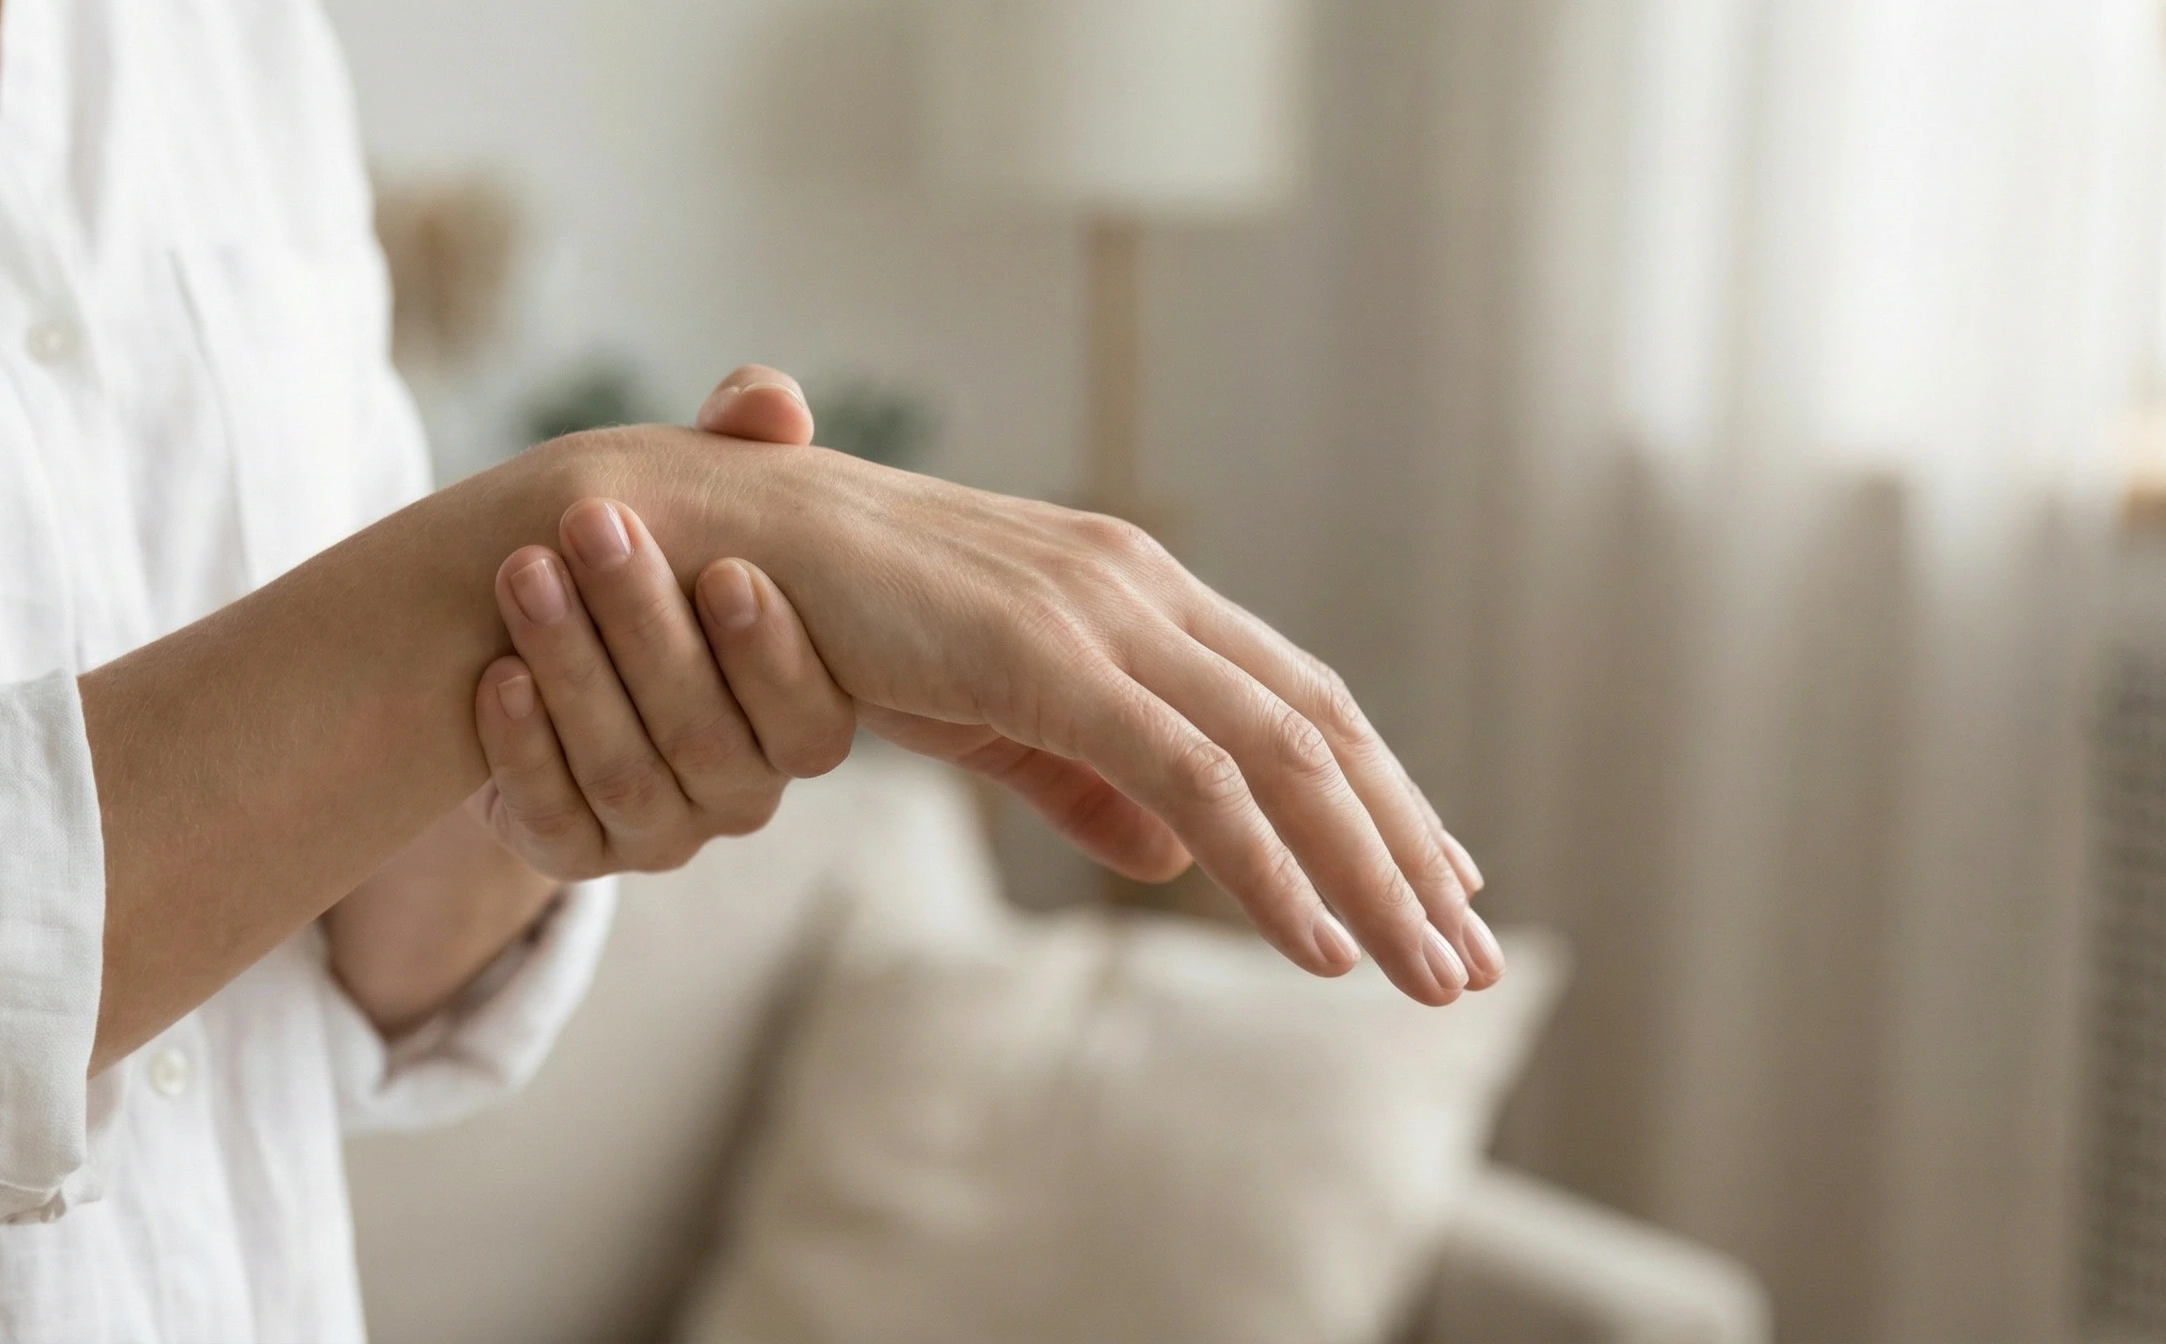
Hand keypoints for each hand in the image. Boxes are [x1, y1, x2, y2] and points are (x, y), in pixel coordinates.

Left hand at [462, 379, 857, 878]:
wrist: (545, 626)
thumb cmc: (664, 548)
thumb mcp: (712, 489)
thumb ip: (749, 440)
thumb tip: (768, 404)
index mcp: (800, 717)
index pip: (808, 716)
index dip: (769, 652)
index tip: (722, 566)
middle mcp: (742, 787)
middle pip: (706, 738)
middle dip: (643, 628)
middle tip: (589, 524)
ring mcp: (661, 829)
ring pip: (627, 777)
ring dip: (572, 671)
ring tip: (522, 574)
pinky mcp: (577, 850)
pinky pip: (557, 825)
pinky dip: (524, 751)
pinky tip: (495, 675)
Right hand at [542, 418, 1501, 1004]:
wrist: (695, 541)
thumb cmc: (815, 611)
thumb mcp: (981, 708)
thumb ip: (1084, 775)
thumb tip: (1181, 852)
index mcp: (1125, 587)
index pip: (1290, 698)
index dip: (1378, 792)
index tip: (1440, 880)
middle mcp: (1134, 584)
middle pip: (1317, 728)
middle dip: (1406, 848)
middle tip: (1469, 958)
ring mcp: (1098, 613)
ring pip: (1281, 761)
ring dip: (1370, 876)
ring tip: (1428, 976)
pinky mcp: (1047, 657)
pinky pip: (1190, 778)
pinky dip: (1267, 866)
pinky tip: (1317, 945)